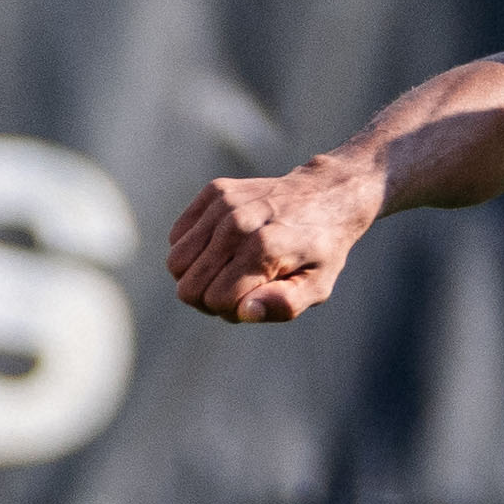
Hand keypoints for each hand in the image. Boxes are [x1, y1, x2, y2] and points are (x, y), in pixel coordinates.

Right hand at [168, 160, 388, 324]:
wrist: (327, 194)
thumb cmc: (321, 249)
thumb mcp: (318, 285)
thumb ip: (284, 304)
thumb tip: (243, 311)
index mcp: (265, 249)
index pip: (215, 300)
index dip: (230, 311)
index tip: (252, 300)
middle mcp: (238, 223)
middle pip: (189, 286)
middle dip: (208, 299)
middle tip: (237, 290)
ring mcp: (224, 203)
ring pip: (175, 262)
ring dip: (196, 276)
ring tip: (226, 270)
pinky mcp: (215, 191)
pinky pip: (177, 237)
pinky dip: (193, 250)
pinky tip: (221, 248)